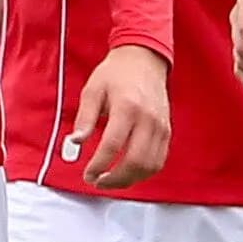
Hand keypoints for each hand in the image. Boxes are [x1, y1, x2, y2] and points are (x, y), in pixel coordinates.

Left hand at [71, 44, 171, 188]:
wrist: (144, 59)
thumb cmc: (117, 74)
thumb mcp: (93, 90)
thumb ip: (85, 118)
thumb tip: (75, 142)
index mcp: (127, 107)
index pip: (113, 145)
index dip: (99, 165)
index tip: (88, 174)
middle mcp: (148, 119)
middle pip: (135, 161)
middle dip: (114, 179)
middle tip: (98, 182)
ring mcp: (160, 126)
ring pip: (149, 166)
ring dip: (129, 180)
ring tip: (111, 181)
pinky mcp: (167, 131)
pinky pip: (158, 160)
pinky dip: (143, 172)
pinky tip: (128, 172)